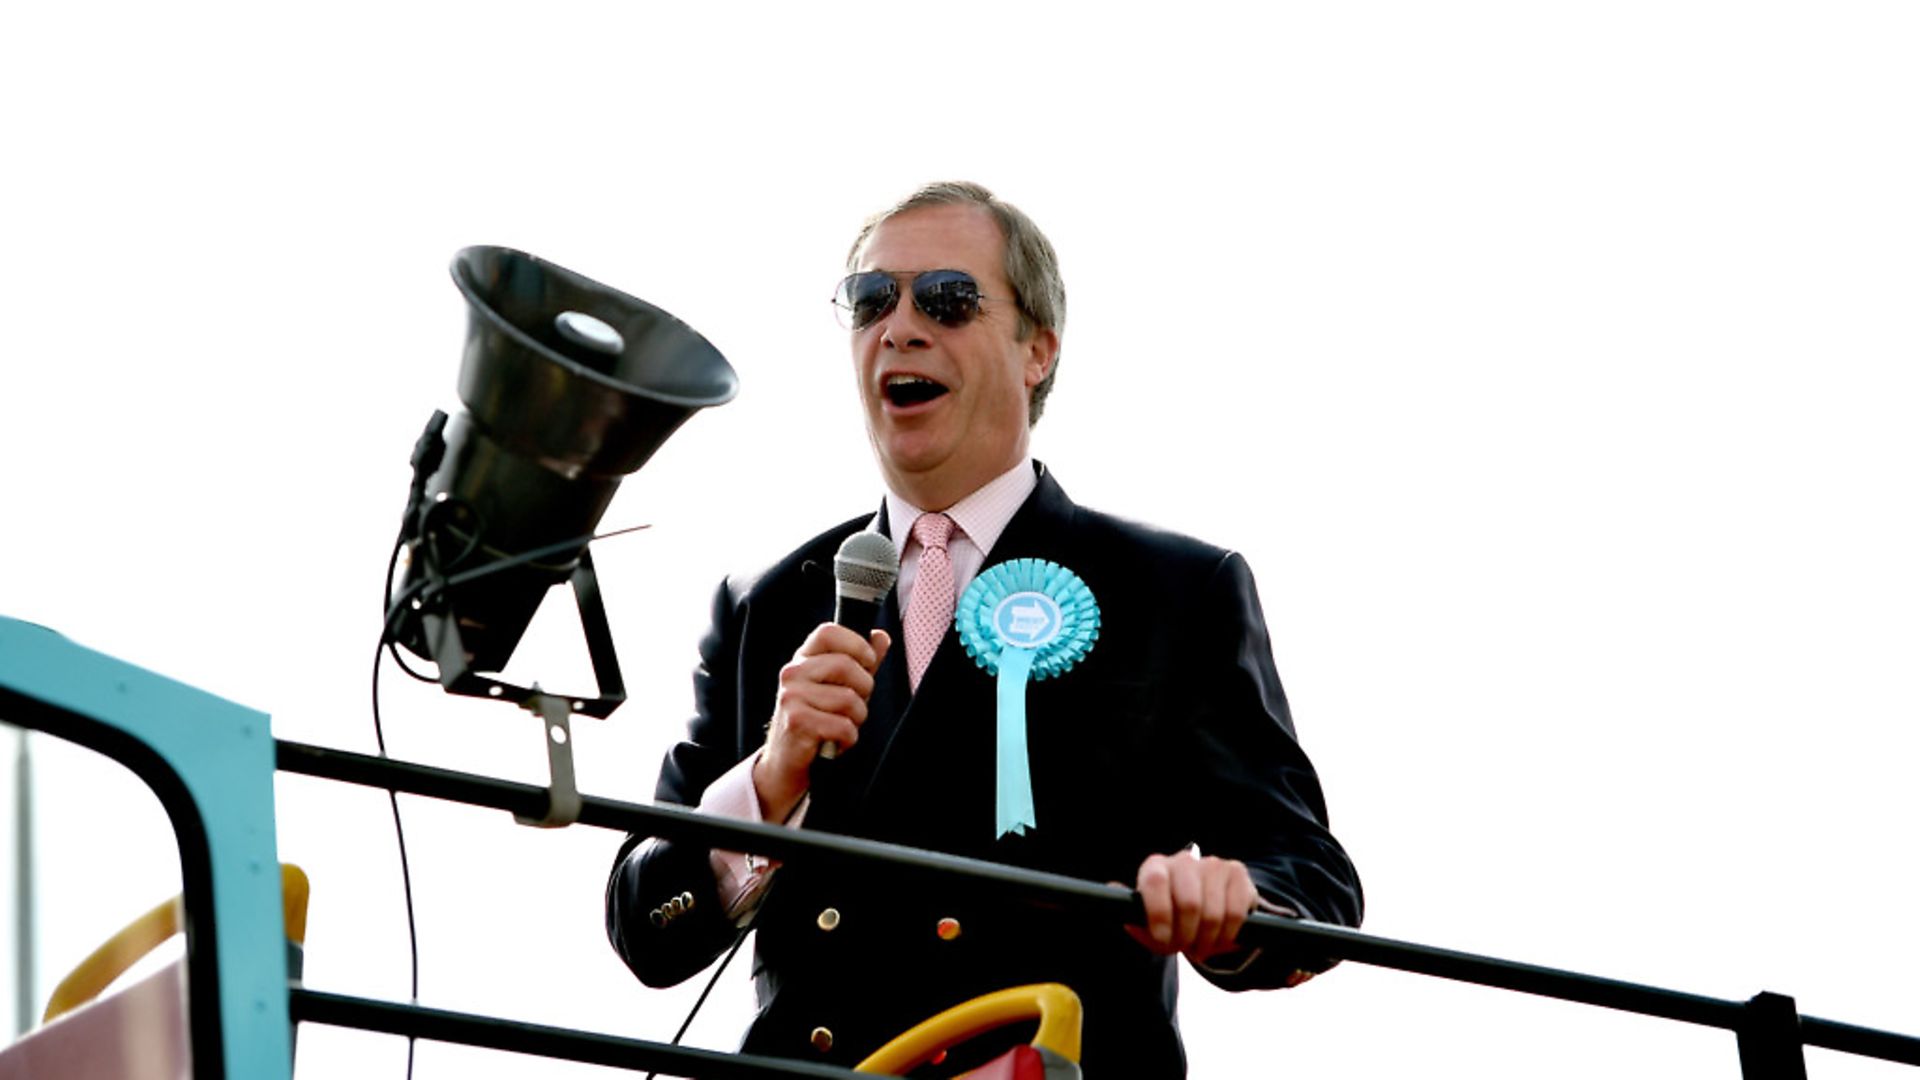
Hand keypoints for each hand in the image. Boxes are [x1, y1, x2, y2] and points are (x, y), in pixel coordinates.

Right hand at [754, 624, 889, 820]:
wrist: (785, 761)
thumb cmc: (816, 720)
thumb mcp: (838, 687)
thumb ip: (860, 662)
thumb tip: (881, 637)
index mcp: (803, 659)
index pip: (829, 632)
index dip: (856, 644)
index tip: (867, 662)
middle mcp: (792, 673)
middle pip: (846, 665)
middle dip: (864, 689)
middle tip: (855, 706)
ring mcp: (792, 696)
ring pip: (849, 699)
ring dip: (856, 719)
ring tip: (842, 726)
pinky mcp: (797, 722)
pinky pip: (843, 726)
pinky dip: (848, 739)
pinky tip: (835, 741)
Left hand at [1125, 849, 1257, 964]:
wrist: (1207, 909)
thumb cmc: (1171, 919)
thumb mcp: (1150, 925)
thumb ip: (1135, 917)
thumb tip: (1114, 889)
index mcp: (1155, 868)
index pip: (1155, 881)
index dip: (1159, 913)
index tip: (1162, 939)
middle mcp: (1183, 861)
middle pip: (1189, 903)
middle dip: (1187, 935)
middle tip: (1185, 948)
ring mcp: (1212, 864)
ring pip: (1214, 913)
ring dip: (1208, 941)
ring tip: (1201, 946)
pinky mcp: (1236, 873)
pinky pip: (1236, 913)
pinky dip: (1228, 935)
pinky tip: (1220, 939)